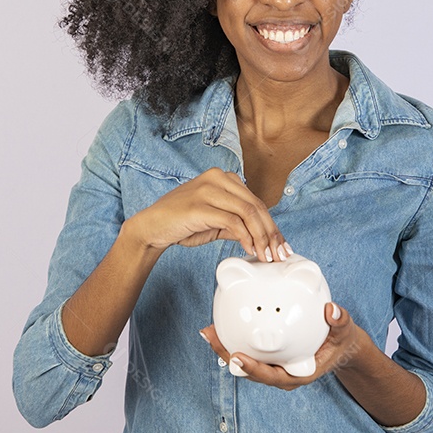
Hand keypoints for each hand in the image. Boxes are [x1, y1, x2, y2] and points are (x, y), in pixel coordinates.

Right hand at [122, 167, 288, 261]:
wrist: (151, 227)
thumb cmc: (181, 223)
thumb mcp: (215, 222)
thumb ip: (237, 224)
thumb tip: (261, 238)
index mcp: (222, 177)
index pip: (256, 201)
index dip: (272, 224)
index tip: (280, 244)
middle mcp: (217, 178)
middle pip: (256, 206)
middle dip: (271, 232)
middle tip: (279, 254)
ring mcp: (208, 189)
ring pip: (248, 212)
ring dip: (261, 237)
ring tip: (266, 255)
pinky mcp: (200, 205)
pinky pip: (232, 221)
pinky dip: (245, 237)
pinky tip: (249, 249)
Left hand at [198, 301, 365, 389]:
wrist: (338, 344)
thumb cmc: (339, 339)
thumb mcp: (344, 330)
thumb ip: (340, 321)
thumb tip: (332, 309)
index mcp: (299, 372)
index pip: (273, 376)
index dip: (254, 370)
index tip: (238, 357)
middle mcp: (282, 373)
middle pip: (251, 371)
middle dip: (229, 357)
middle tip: (213, 338)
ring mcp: (274, 366)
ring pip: (245, 362)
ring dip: (225, 348)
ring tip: (209, 331)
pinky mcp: (268, 357)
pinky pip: (248, 349)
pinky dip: (233, 339)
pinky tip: (220, 324)